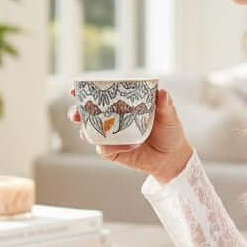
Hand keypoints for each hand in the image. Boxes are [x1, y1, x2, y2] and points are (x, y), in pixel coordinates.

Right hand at [69, 87, 193, 184]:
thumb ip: (164, 104)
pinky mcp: (112, 152)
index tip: (76, 89)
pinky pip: (103, 149)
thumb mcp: (169, 116)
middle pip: (87, 113)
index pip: (101, 95)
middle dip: (77, 111)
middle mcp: (112, 119)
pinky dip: (108, 147)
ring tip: (86, 130)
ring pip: (89, 132)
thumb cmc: (169, 132)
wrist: (171, 158)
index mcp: (122, 105)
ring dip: (85, 130)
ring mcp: (110, 136)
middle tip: (75, 113)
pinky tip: (121, 146)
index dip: (86, 91)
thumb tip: (162, 92)